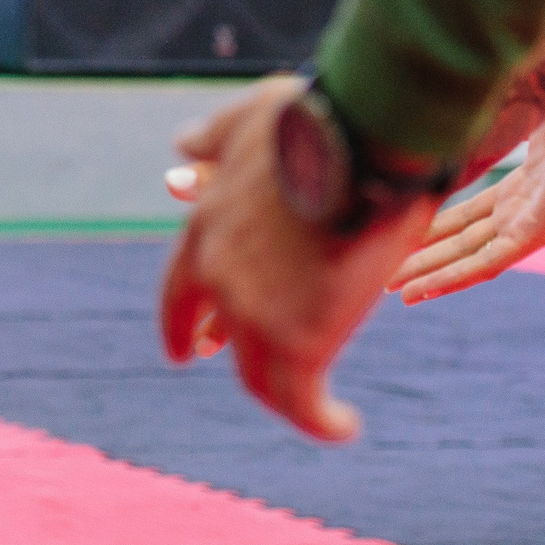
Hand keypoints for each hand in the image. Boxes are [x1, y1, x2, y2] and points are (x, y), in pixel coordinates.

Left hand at [157, 76, 433, 442]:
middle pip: (219, 334)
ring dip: (289, 397)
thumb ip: (214, 138)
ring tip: (315, 409)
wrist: (365, 138)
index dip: (181, 321)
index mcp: (203, 231)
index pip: (180, 292)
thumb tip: (181, 146)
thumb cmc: (319, 120)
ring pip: (262, 378)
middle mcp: (217, 278)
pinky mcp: (300, 341)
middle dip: (222, 354)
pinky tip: (343, 426)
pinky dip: (322, 420)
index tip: (183, 345)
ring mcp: (254, 313)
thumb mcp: (250, 119)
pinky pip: (304, 402)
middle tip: (234, 372)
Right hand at [389, 73, 544, 302]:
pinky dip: (455, 276)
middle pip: (460, 242)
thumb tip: (460, 108)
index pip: (467, 218)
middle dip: (422, 259)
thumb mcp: (524, 123)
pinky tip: (427, 289)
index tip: (400, 239)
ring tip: (398, 292)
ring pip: (468, 257)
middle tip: (387, 278)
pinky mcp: (534, 234)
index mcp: (520, 190)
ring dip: (430, 275)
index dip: (432, 230)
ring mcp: (528, 225)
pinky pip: (487, 262)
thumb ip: (494, 130)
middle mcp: (521, 212)